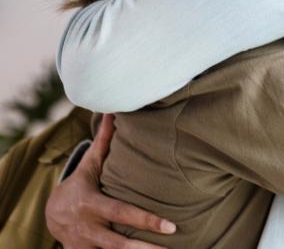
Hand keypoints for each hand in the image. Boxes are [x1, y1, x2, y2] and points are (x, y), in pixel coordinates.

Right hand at [45, 114, 175, 247]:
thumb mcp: (90, 164)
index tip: (171, 226)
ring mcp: (85, 246)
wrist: (51, 214)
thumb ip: (104, 140)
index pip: (122, 213)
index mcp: (91, 204)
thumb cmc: (80, 183)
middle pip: (118, 245)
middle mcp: (88, 229)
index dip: (146, 220)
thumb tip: (113, 109)